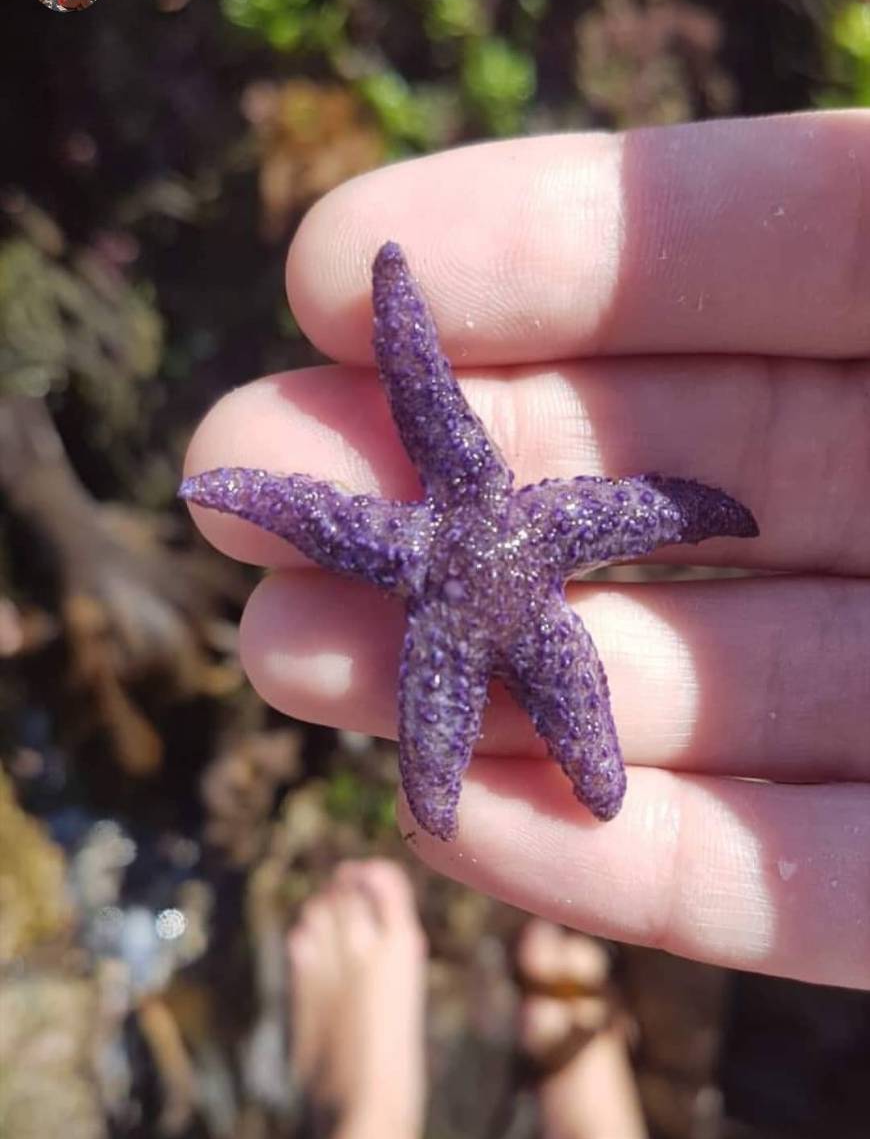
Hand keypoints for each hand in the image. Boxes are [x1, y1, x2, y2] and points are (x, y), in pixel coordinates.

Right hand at [186, 0, 868, 991]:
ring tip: (293, 663)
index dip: (532, 257)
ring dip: (490, 685)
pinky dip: (641, 868)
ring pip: (703, 690)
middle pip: (666, 483)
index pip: (734, 252)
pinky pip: (800, 885)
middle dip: (449, 488)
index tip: (327, 272)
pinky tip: (461, 830)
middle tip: (242, 487)